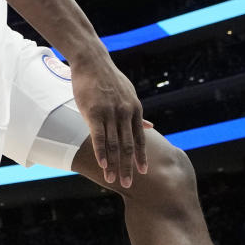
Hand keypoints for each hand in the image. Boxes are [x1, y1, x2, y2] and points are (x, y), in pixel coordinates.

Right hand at [70, 55, 146, 186]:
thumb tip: (151, 127)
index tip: (143, 172)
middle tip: (129, 184)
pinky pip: (99, 137)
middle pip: (129, 146)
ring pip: (114, 145)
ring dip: (114, 165)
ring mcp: (110, 113)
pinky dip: (102, 152)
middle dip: (129, 167)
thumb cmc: (108, 78)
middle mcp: (126, 113)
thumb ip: (138, 113)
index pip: (140, 138)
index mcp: (135, 110)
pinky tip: (103, 165)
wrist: (92, 60)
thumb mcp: (129, 94)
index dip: (141, 156)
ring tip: (113, 179)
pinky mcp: (94, 112)